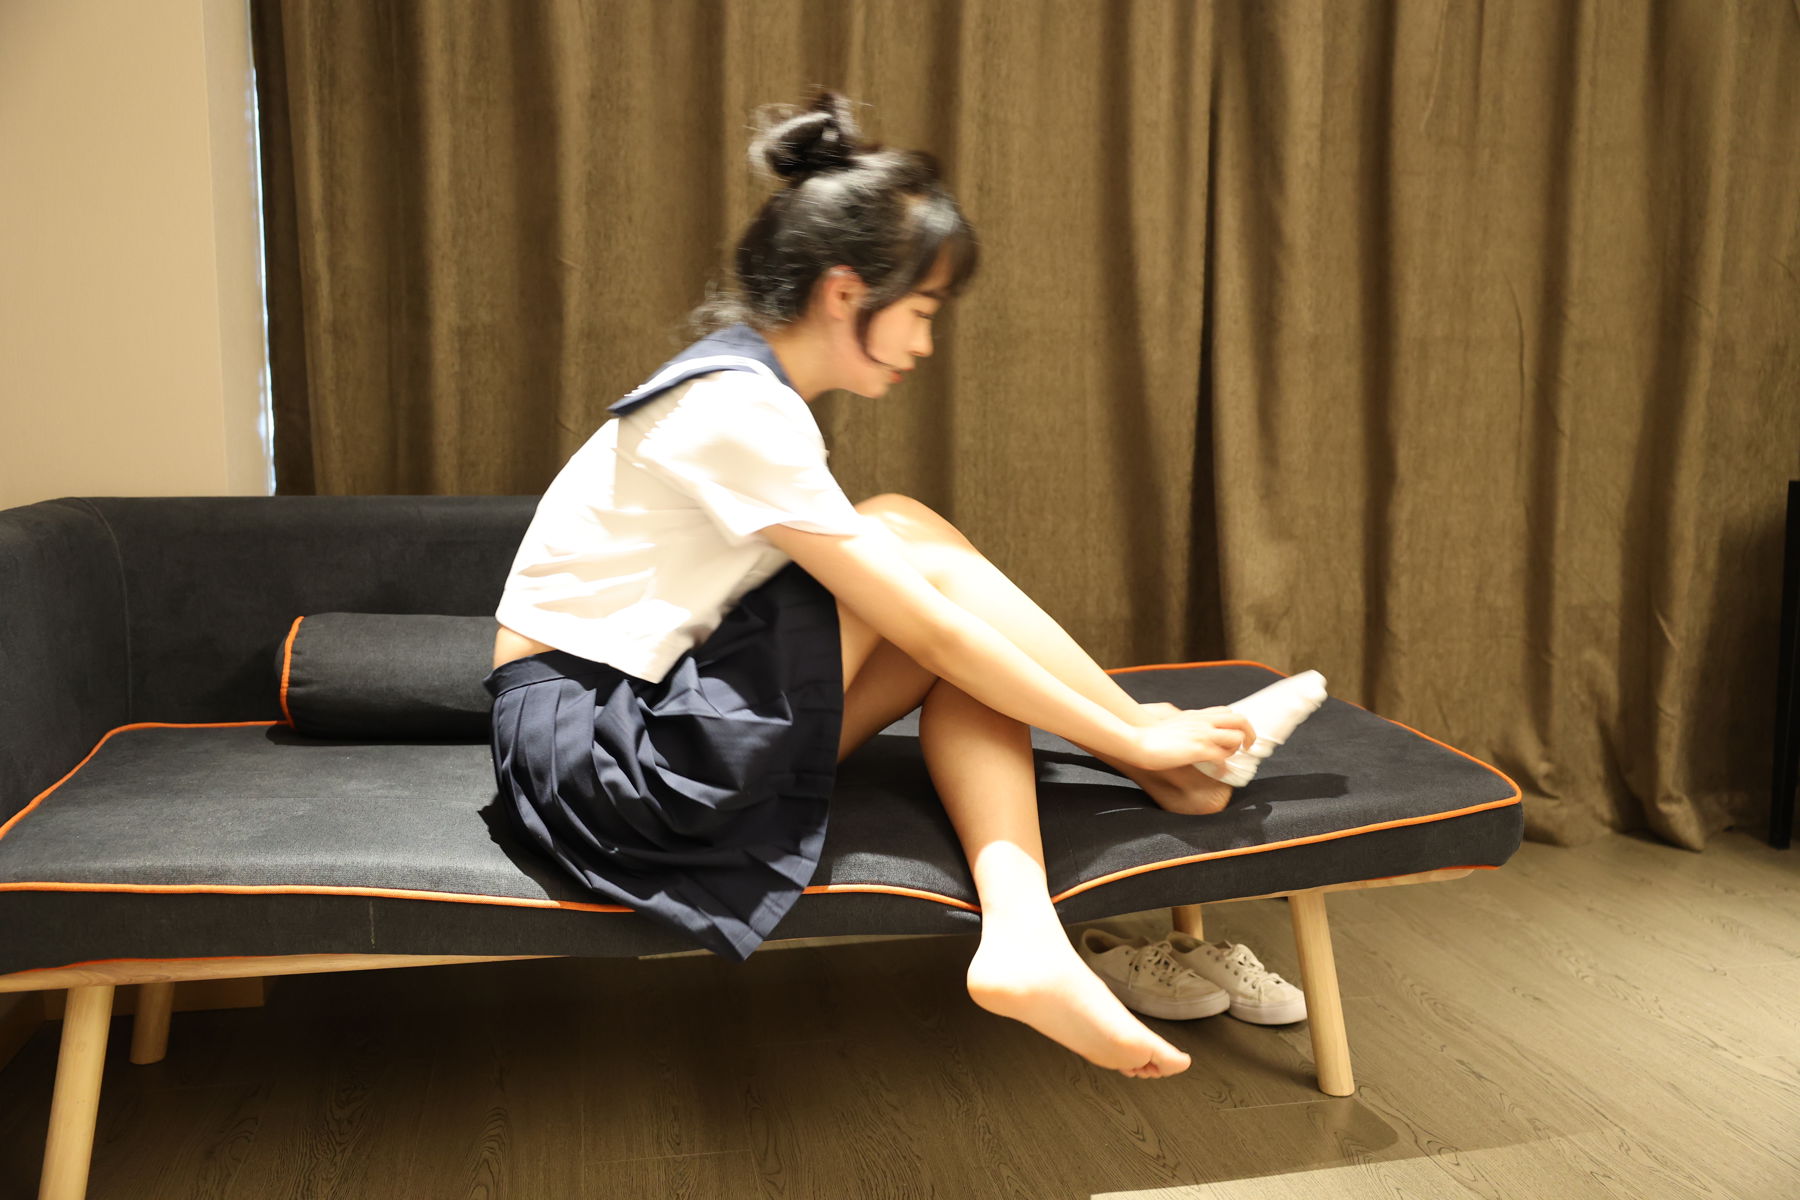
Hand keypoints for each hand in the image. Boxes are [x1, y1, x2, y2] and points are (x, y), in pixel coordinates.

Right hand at [1127, 706, 1256, 771]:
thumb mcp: (1173, 724)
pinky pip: (1222, 757)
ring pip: (1236, 738)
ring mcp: (1202, 735)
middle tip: (1247, 747)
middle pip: (1240, 721)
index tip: (1238, 736)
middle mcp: (1203, 722)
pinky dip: (1224, 767)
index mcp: (1198, 716)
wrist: (1138, 741)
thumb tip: (1192, 736)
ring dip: (1235, 751)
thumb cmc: (1151, 737)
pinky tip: (1219, 773)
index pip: (1229, 712)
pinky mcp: (1198, 750)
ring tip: (1227, 760)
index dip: (1238, 724)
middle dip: (1249, 734)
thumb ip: (1188, 726)